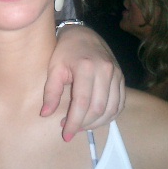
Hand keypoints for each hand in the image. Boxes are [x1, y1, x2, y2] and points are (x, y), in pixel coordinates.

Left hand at [41, 25, 124, 141]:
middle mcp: (105, 70)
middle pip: (98, 108)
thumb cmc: (64, 50)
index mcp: (86, 67)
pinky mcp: (122, 78)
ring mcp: (117, 74)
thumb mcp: (53, 67)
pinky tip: (95, 119)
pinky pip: (120, 104)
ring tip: (81, 125)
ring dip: (97, 123)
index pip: (82, 102)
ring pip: (112, 109)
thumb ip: (50, 91)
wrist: (83, 33)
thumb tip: (45, 114)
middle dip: (84, 124)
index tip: (65, 135)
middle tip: (70, 128)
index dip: (74, 122)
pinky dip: (109, 116)